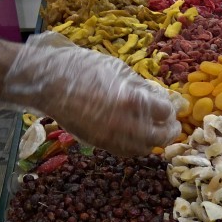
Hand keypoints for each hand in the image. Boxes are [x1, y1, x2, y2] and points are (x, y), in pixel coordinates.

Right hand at [2, 33, 179, 156]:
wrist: (48, 83)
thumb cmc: (84, 69)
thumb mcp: (119, 70)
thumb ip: (142, 87)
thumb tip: (161, 98)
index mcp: (133, 100)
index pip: (165, 112)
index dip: (170, 109)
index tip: (170, 106)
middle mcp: (126, 124)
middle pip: (161, 137)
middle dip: (170, 131)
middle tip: (172, 125)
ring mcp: (112, 138)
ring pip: (144, 149)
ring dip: (154, 141)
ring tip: (156, 132)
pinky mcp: (100, 145)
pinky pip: (127, 152)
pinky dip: (137, 147)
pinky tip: (138, 138)